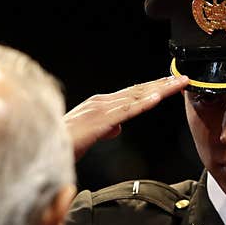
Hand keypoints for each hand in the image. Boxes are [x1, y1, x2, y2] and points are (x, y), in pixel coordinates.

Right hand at [65, 75, 189, 159]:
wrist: (42, 146)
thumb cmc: (63, 144)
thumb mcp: (89, 135)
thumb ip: (105, 129)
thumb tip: (117, 127)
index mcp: (100, 105)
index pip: (132, 94)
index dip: (153, 87)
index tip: (171, 83)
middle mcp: (102, 102)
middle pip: (138, 91)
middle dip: (162, 84)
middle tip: (183, 78)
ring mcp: (101, 109)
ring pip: (137, 97)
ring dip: (160, 89)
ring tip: (178, 84)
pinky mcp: (100, 121)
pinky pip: (126, 111)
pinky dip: (143, 103)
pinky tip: (157, 98)